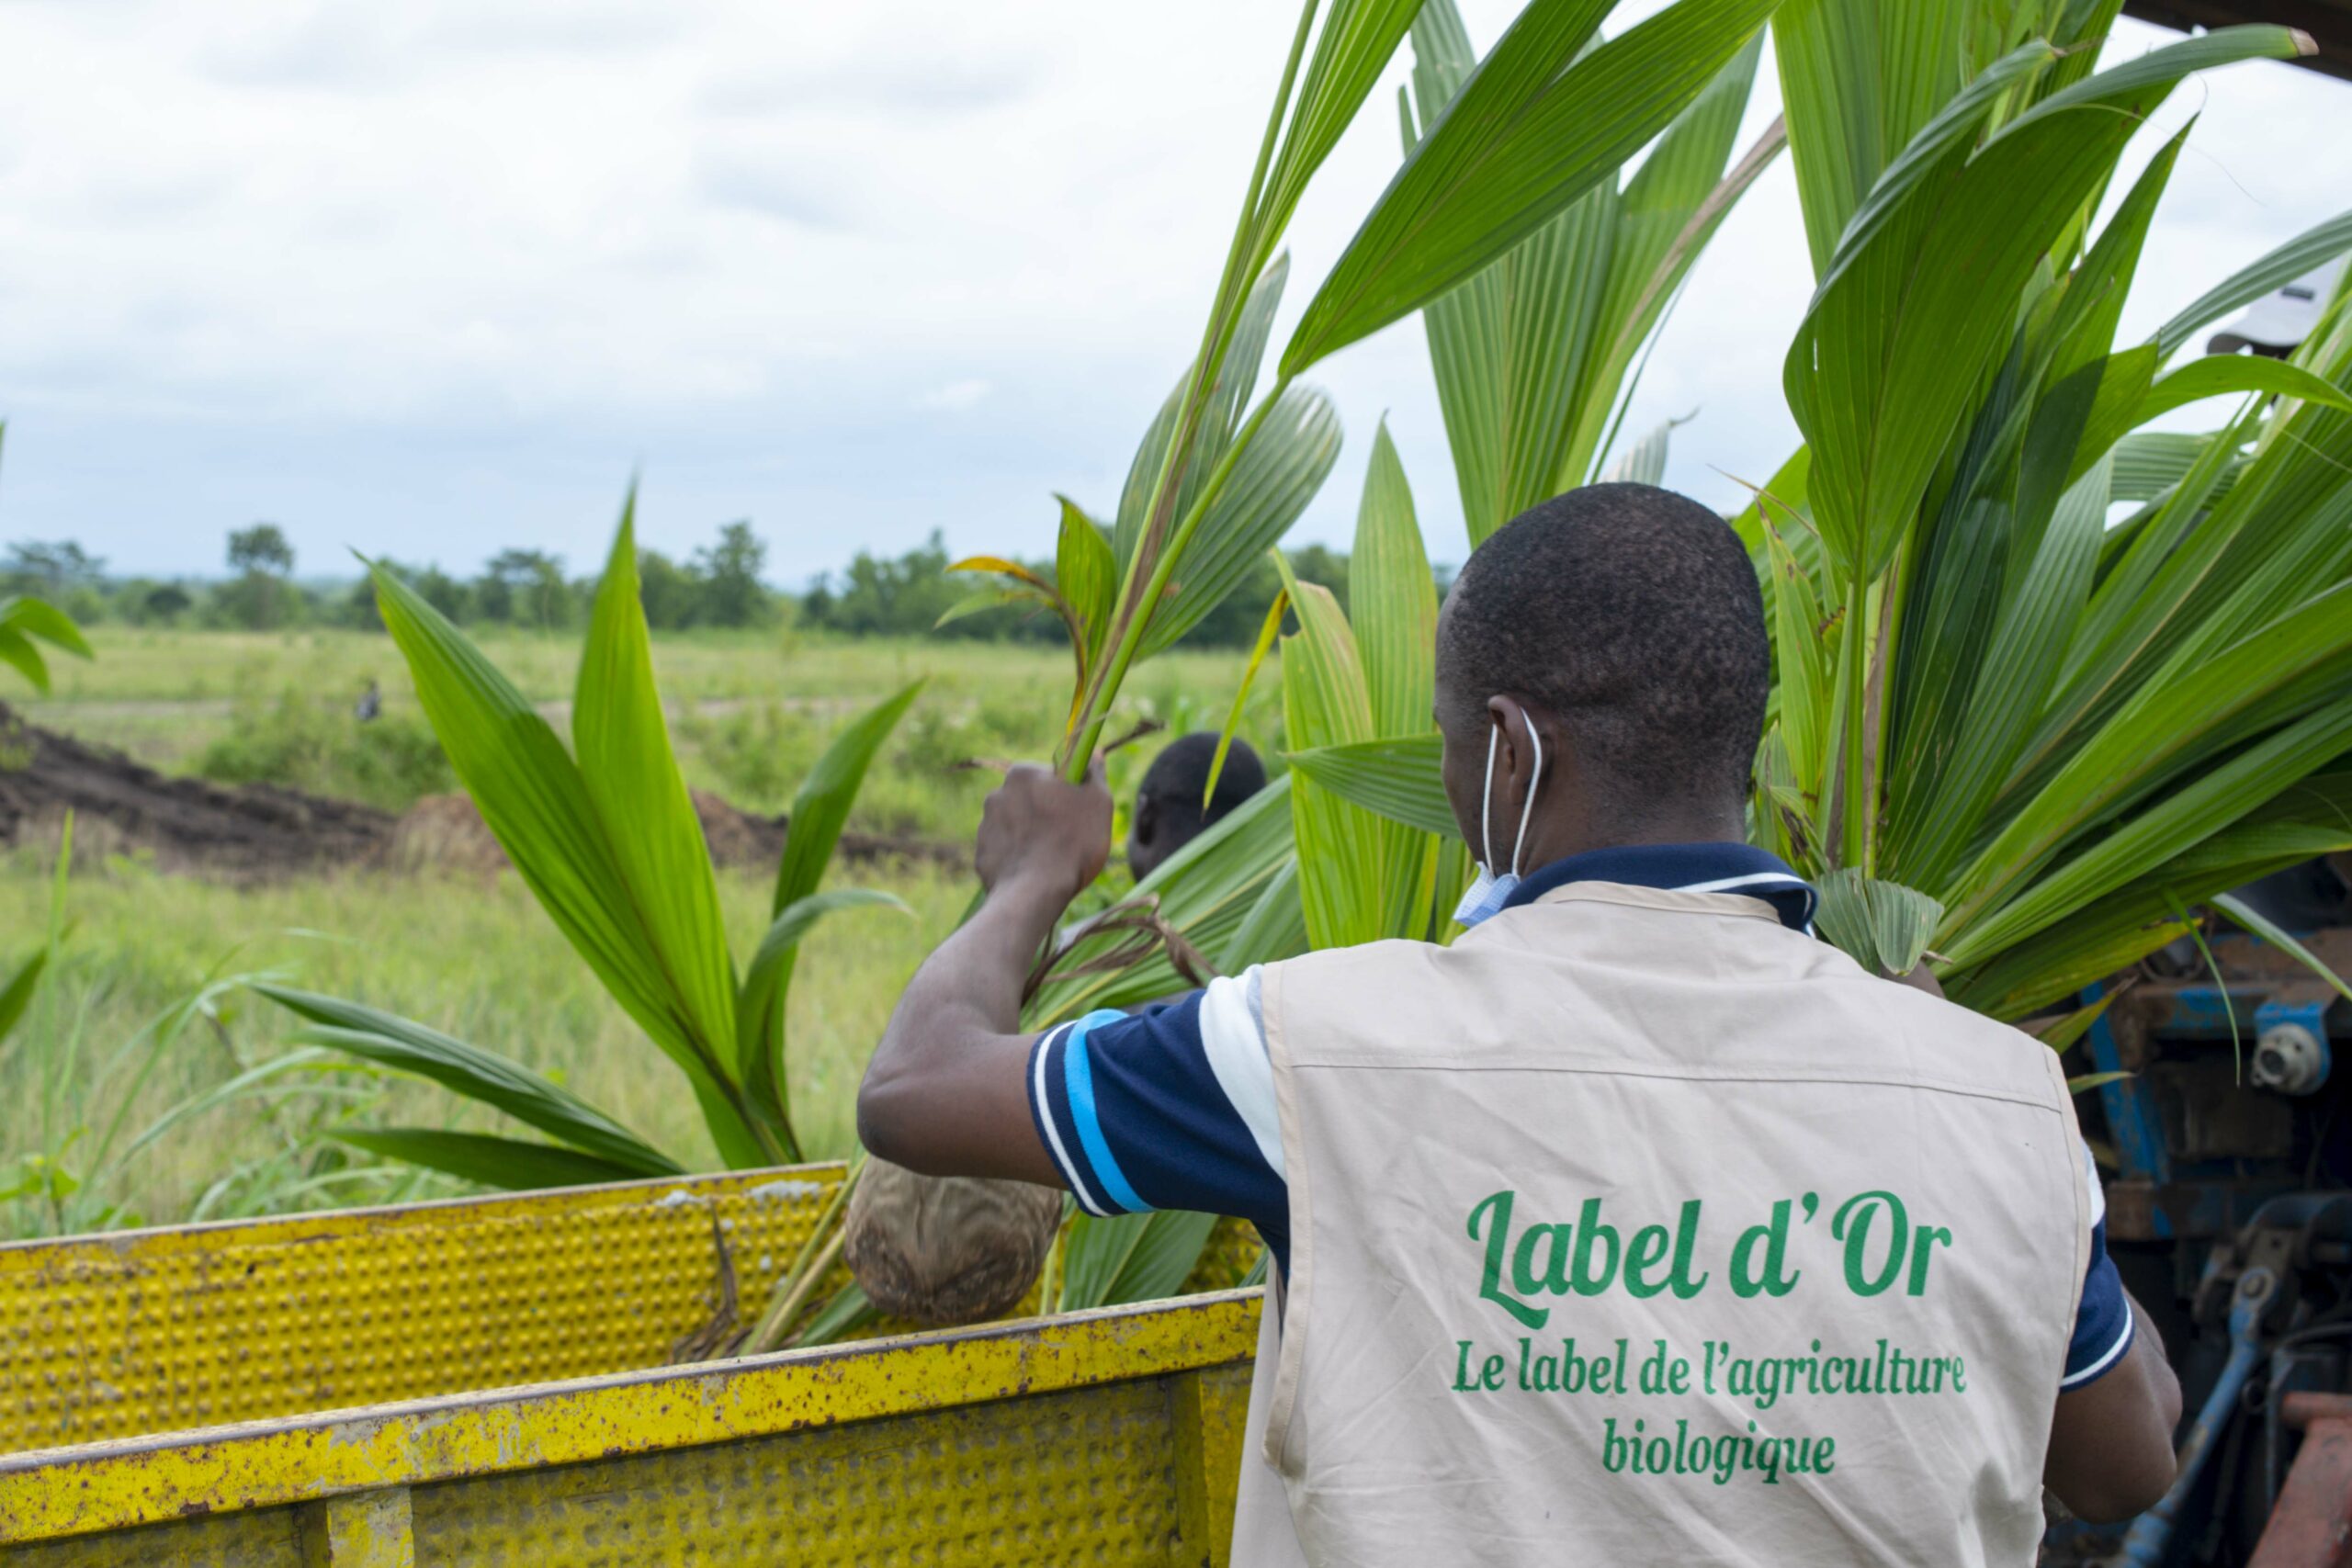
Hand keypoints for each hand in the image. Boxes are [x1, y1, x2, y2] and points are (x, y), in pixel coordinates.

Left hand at [976, 762, 1111, 902]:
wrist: (1035, 893)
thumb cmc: (1072, 843)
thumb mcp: (1098, 802)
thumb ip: (1095, 773)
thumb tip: (1095, 752)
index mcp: (1022, 773)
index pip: (1050, 775)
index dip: (1068, 794)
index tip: (1078, 813)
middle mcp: (997, 793)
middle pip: (1032, 800)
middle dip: (1048, 815)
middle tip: (1069, 838)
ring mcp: (985, 825)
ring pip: (1018, 826)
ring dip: (1032, 836)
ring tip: (1051, 859)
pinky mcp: (982, 854)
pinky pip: (1006, 851)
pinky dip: (1019, 858)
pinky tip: (1035, 872)